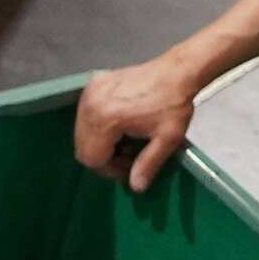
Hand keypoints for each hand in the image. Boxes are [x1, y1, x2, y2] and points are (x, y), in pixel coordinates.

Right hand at [70, 57, 202, 191]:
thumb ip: (148, 165)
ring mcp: (89, 93)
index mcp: (105, 118)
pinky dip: (98, 127)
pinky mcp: (92, 85)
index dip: (109, 170)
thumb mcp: (166, 139)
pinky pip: (85, 116)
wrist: (177, 71)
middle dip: (103, 157)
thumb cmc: (173, 105)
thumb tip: (136, 188)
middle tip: (128, 157)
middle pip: (82, 146)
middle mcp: (90, 105)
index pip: (91, 157)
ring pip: (81, 132)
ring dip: (100, 143)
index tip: (130, 168)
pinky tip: (119, 127)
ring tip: (124, 142)